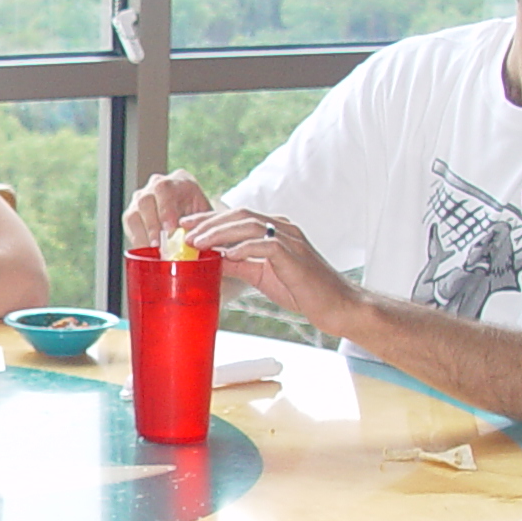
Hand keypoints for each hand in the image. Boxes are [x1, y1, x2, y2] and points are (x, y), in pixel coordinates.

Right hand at [121, 171, 213, 248]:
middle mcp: (156, 185)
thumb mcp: (206, 218)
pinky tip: (146, 251)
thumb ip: (200, 226)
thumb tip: (193, 241)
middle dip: (153, 225)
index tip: (170, 229)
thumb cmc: (201, 218)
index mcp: (179, 181)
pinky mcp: (133, 213)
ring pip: (134, 213)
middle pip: (146, 200)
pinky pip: (130, 226)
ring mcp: (141, 198)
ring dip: (144, 234)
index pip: (165, 189)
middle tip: (160, 244)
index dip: (165, 210)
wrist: (194, 218)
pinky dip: (138, 239)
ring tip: (153, 250)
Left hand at [179, 206, 353, 330]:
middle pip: (240, 215)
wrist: (336, 305)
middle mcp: (283, 229)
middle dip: (209, 221)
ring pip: (251, 226)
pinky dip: (246, 247)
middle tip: (185, 231)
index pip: (237, 216)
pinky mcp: (296, 256)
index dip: (210, 219)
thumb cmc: (302, 290)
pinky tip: (228, 254)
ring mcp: (291, 240)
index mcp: (275, 230)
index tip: (186, 226)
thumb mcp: (262, 274)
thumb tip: (211, 259)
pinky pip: (268, 245)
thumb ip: (239, 264)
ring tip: (199, 242)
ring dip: (221, 232)